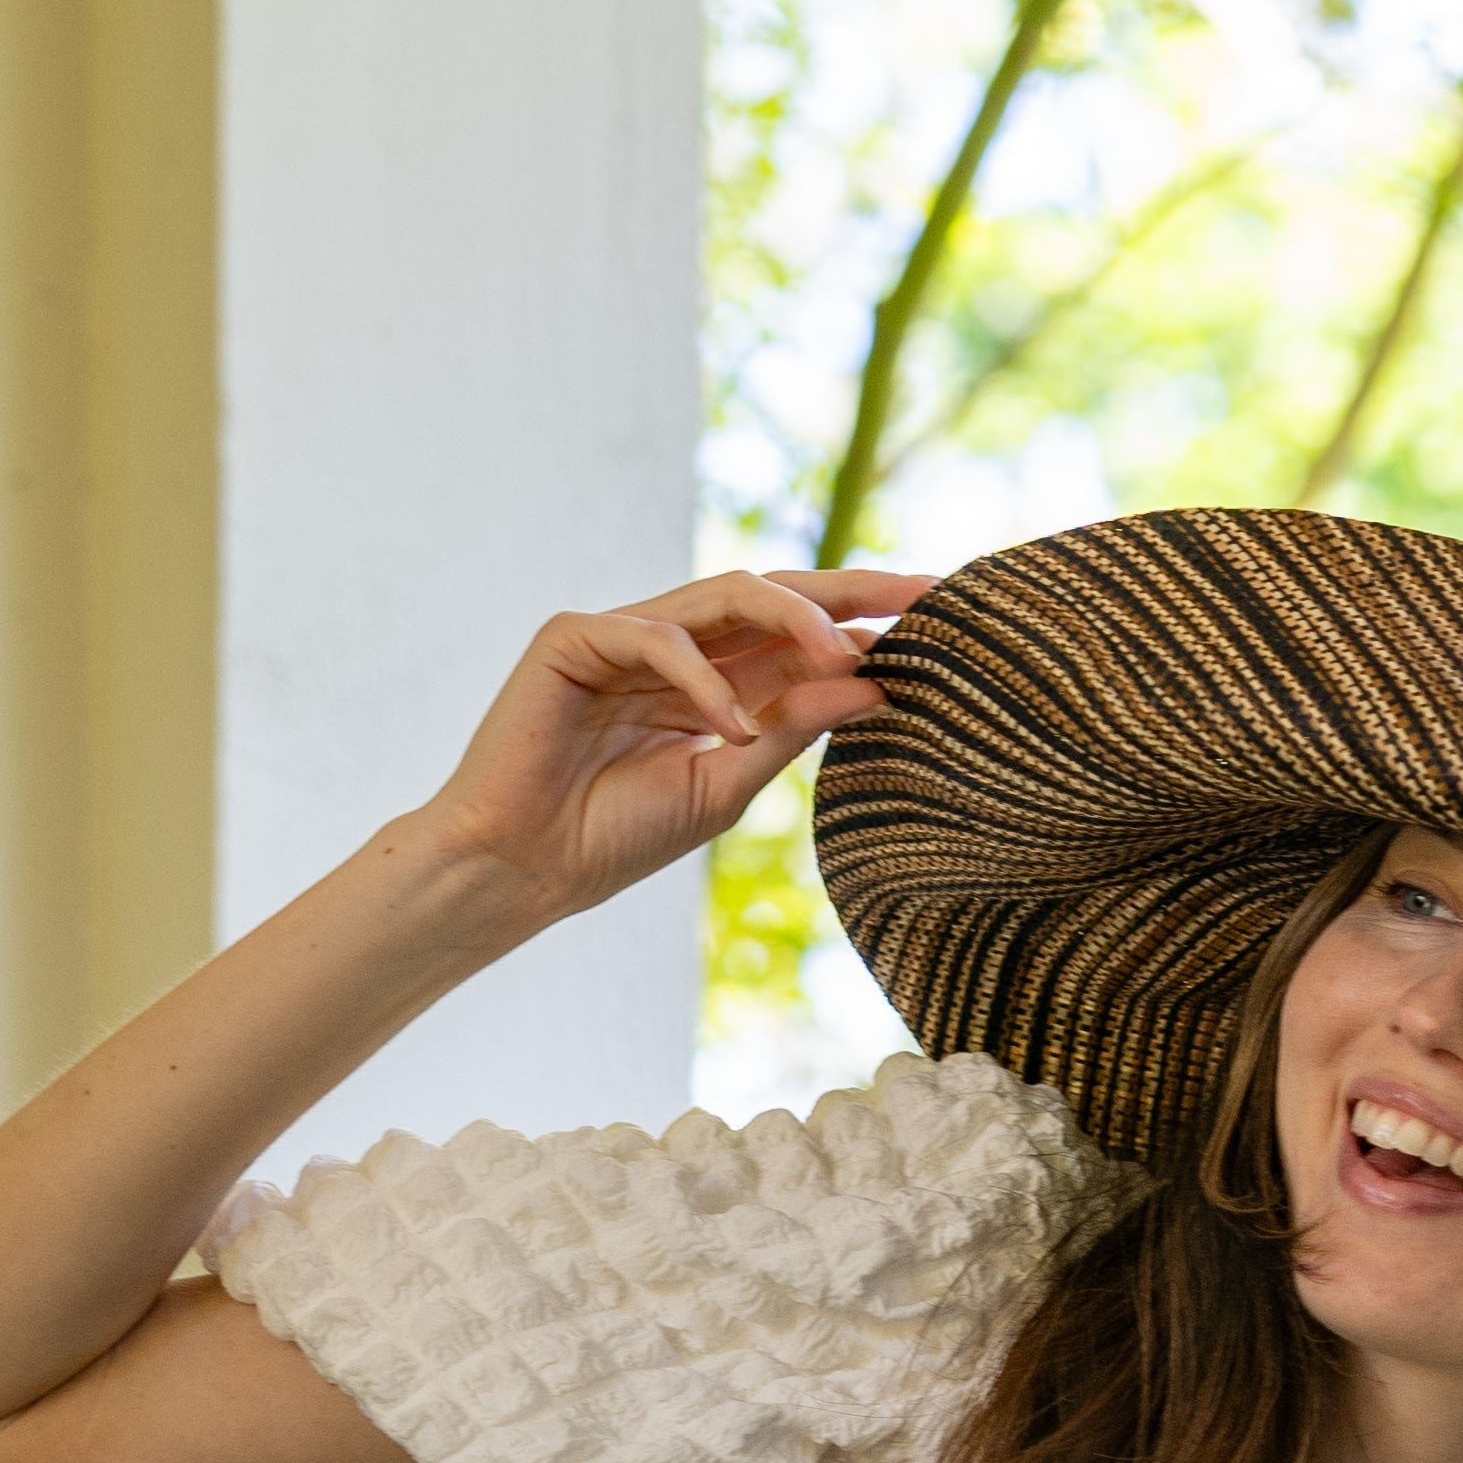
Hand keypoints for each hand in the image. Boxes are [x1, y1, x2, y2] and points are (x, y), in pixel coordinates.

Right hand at [410, 566, 933, 928]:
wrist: (521, 870)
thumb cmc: (613, 837)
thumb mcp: (725, 785)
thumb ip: (791, 728)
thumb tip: (875, 684)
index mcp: (713, 683)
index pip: (799, 635)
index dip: (866, 621)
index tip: (941, 617)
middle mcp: (676, 648)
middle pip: (775, 595)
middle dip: (850, 591)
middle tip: (922, 592)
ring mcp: (625, 634)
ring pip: (725, 596)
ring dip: (794, 620)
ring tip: (849, 654)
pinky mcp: (575, 637)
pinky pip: (657, 639)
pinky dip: (700, 682)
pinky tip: (727, 728)